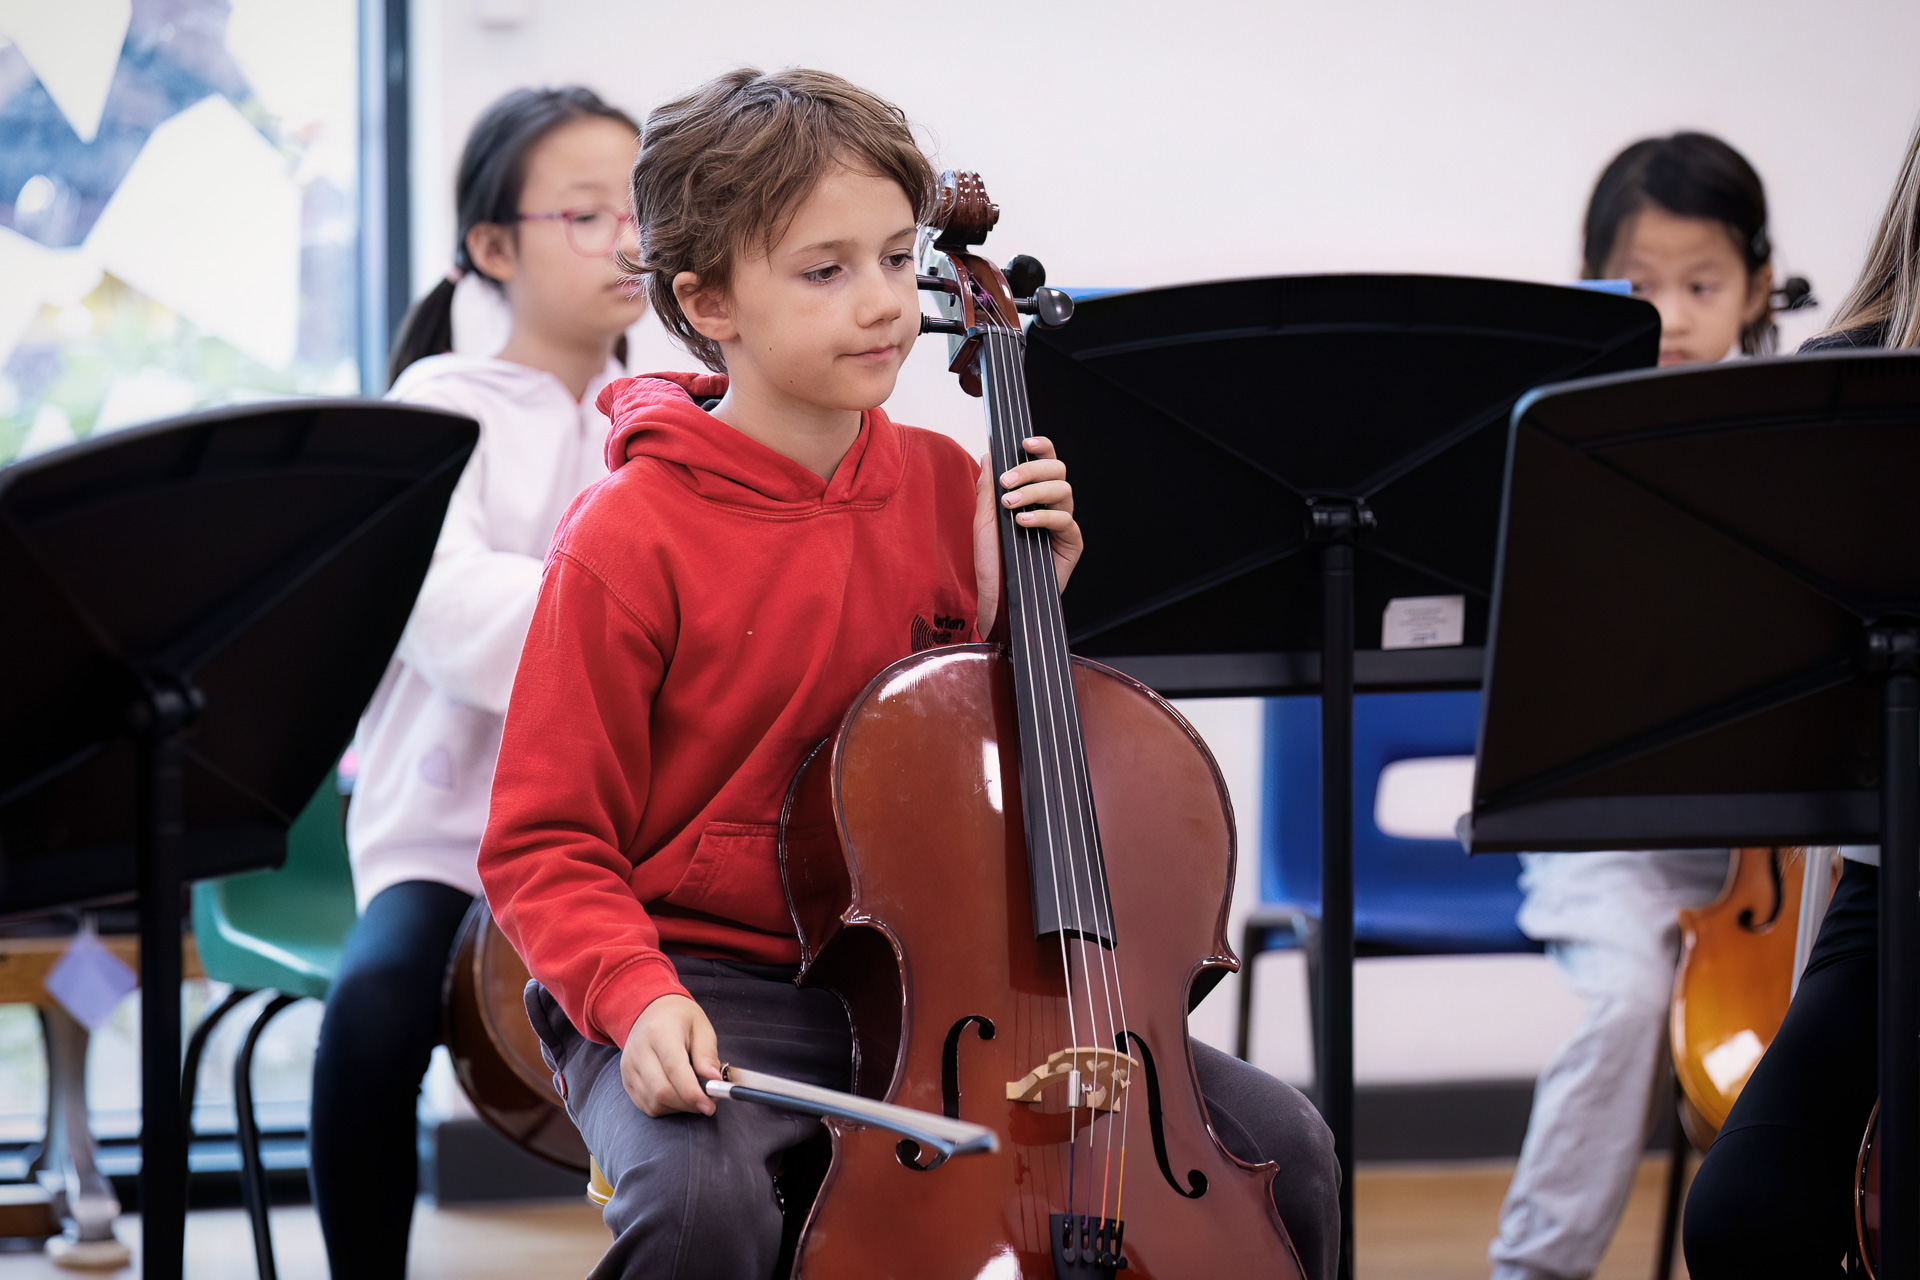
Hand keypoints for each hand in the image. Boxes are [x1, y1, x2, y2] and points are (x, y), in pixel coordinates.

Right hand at [620, 994, 720, 1116]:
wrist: (652, 1012)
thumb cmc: (681, 1019)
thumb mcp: (702, 1028)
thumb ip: (707, 1055)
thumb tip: (714, 1082)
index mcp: (659, 1032)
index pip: (673, 1069)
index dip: (692, 1092)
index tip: (710, 1105)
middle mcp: (639, 1051)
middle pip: (661, 1091)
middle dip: (688, 1103)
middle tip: (708, 1100)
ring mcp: (629, 1067)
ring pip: (654, 1103)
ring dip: (679, 1106)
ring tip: (693, 1093)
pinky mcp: (626, 1080)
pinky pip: (647, 1106)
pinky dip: (667, 1107)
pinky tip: (678, 1095)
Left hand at [974, 436, 1083, 637]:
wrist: (997, 598)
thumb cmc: (991, 564)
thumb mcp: (983, 521)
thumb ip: (987, 487)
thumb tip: (990, 454)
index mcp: (1032, 495)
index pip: (1045, 461)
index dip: (1041, 447)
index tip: (1024, 442)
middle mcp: (1050, 506)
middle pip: (1058, 470)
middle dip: (1033, 469)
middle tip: (1009, 481)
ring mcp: (1062, 524)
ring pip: (1064, 490)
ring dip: (1035, 492)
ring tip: (1010, 506)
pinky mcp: (1070, 544)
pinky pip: (1066, 520)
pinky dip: (1045, 517)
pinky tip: (1024, 523)